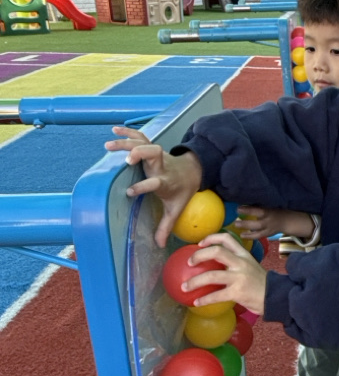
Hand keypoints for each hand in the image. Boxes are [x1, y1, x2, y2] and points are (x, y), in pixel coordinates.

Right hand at [105, 126, 202, 246]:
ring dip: (127, 142)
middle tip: (126, 160)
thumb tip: (160, 245)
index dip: (143, 186)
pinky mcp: (152, 148)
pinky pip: (140, 137)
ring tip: (108, 145)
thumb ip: (166, 227)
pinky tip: (114, 130)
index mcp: (165, 181)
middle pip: (153, 154)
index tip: (129, 192)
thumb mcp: (176, 209)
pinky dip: (128, 133)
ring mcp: (157, 155)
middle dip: (140, 154)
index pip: (155, 183)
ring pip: (143, 143)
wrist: (193, 171)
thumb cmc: (182, 191)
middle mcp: (160, 166)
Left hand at [183, 232, 267, 314]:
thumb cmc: (260, 283)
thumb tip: (214, 265)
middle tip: (189, 262)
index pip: (227, 238)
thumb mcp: (250, 266)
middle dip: (199, 256)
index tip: (199, 244)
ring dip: (194, 282)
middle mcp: (240, 263)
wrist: (275, 296)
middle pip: (216, 251)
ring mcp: (239, 277)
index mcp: (244, 255)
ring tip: (184, 287)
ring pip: (211, 275)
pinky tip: (196, 303)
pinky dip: (204, 300)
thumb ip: (235, 263)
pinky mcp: (237, 292)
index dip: (211, 238)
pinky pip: (216, 295)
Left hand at [235, 206, 314, 240]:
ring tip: (237, 228)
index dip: (248, 210)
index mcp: (268, 211)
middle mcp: (268, 221)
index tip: (238, 209)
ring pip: (258, 231)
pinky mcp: (268, 234)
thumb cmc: (274, 210)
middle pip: (257, 223)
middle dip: (246, 223)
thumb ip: (258, 206)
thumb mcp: (268, 206)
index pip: (258, 211)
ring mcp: (269, 229)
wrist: (286, 221)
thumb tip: (242, 203)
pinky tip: (242, 235)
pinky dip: (250, 236)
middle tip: (235, 221)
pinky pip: (259, 236)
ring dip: (247, 231)